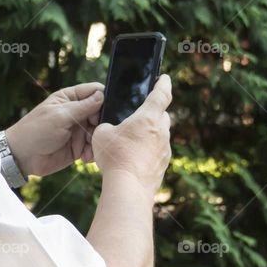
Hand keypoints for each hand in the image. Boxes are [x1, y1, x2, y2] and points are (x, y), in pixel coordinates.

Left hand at [4, 82, 104, 176]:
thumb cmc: (36, 131)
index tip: (107, 108)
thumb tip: (102, 94)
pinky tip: (85, 157)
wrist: (22, 157)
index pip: (94, 91)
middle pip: (101, 113)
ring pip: (99, 131)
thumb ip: (83, 107)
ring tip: (90, 147)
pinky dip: (93, 152)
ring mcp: (78, 130)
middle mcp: (76, 112)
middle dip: (102, 122)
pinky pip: (93, 148)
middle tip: (96, 131)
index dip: (104, 98)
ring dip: (98, 140)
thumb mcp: (60, 116)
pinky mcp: (78, 147)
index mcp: (69, 98)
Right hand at [92, 74, 171, 194]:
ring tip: (132, 140)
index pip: (161, 94)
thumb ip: (107, 126)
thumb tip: (110, 129)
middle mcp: (161, 132)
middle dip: (154, 112)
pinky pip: (157, 152)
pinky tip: (134, 157)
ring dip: (150, 134)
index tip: (165, 78)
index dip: (163, 84)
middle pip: (162, 116)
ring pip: (160, 135)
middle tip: (141, 114)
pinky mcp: (163, 165)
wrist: (129, 188)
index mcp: (148, 118)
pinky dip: (148, 151)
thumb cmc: (114, 156)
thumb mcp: (101, 134)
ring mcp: (164, 150)